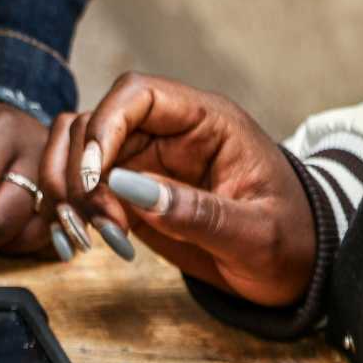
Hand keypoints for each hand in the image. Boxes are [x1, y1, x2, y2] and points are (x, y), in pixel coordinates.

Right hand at [41, 72, 315, 305]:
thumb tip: (126, 187)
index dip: (103, 127)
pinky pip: (77, 188)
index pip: (136, 94)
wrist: (294, 268)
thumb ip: (194, 211)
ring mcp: (143, 162)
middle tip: (100, 227)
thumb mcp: (254, 234)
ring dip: (68, 193)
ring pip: (74, 153)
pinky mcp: (128, 193)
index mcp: (206, 122)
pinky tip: (84, 244)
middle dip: (80, 174)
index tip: (92, 178)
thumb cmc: (288, 242)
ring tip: (93, 238)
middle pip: (92, 124)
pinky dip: (67, 212)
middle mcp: (168, 134)